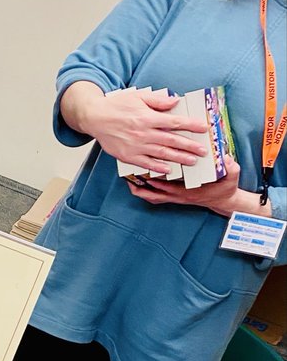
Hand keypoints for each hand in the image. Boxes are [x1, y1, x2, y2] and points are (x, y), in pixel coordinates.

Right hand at [64, 84, 208, 173]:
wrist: (95, 118)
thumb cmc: (117, 105)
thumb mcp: (138, 97)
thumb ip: (158, 100)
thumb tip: (175, 101)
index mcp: (148, 117)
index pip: (175, 122)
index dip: (191, 125)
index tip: (203, 129)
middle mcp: (144, 133)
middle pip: (172, 141)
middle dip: (189, 146)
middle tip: (203, 151)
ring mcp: (136, 146)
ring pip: (162, 154)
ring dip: (179, 158)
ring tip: (192, 162)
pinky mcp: (128, 156)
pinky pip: (146, 164)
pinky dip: (158, 168)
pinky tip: (169, 170)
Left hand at [126, 157, 257, 216]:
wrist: (224, 201)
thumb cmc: (226, 188)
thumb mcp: (232, 176)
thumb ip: (231, 168)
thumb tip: (226, 159)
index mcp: (189, 191)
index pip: (169, 185)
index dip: (157, 178)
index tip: (147, 167)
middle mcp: (179, 196)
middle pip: (154, 191)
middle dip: (142, 181)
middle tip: (130, 169)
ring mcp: (175, 198)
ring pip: (152, 196)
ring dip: (140, 188)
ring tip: (128, 179)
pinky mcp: (174, 197)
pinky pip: (155, 198)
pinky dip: (145, 192)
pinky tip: (138, 185)